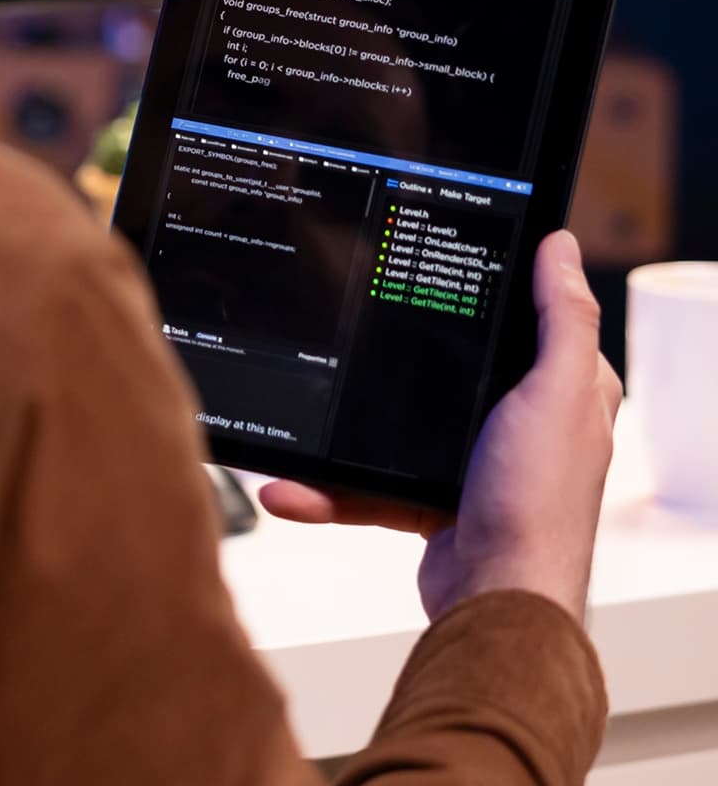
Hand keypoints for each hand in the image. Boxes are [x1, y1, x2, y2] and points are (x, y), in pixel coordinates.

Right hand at [258, 230, 620, 623]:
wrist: (496, 604)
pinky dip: (325, 487)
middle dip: (384, 353)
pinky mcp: (427, 496)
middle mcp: (516, 421)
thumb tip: (559, 246)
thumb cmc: (537, 507)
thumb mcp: (556, 395)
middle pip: (441, 362)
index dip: (480, 285)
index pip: (521, 318)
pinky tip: (290, 485)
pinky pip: (364, 480)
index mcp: (555, 389)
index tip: (424, 256)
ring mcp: (467, 458)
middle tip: (343, 322)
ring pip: (389, 422)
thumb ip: (561, 321)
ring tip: (294, 413)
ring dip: (336, 428)